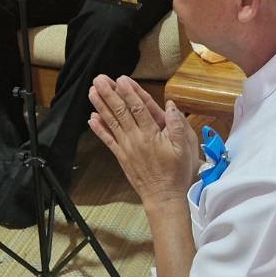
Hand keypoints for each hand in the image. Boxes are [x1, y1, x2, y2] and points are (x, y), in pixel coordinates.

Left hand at [88, 76, 198, 210]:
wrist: (163, 197)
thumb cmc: (176, 172)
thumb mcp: (184, 148)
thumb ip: (177, 126)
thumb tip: (170, 105)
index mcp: (152, 134)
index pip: (138, 108)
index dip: (129, 92)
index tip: (121, 79)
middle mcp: (136, 138)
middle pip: (120, 112)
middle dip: (109, 94)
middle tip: (99, 79)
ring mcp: (126, 147)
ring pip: (111, 122)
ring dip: (101, 106)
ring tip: (92, 92)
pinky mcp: (121, 156)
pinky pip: (108, 140)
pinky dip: (99, 129)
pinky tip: (91, 118)